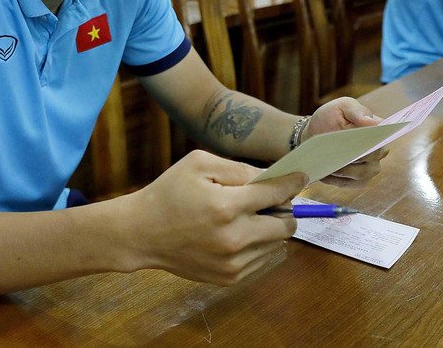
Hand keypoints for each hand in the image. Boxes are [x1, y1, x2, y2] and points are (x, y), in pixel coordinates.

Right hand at [122, 150, 306, 285]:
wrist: (141, 233)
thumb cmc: (169, 193)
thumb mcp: (199, 164)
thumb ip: (238, 169)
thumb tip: (270, 177)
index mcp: (226, 206)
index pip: (276, 194)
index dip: (292, 183)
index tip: (301, 177)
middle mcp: (234, 238)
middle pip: (285, 224)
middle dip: (284, 208)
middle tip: (270, 200)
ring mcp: (232, 262)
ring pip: (276, 243)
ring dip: (270, 227)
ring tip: (246, 216)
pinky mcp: (229, 278)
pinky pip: (260, 259)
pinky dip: (256, 244)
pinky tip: (235, 233)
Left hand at [305, 97, 387, 187]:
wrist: (315, 131)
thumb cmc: (332, 117)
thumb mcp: (342, 106)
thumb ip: (358, 111)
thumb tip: (374, 123)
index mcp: (378, 130)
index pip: (383, 138)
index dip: (373, 141)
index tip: (359, 143)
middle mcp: (378, 150)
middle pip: (373, 158)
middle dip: (355, 156)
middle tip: (336, 153)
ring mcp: (369, 166)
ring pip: (363, 174)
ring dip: (344, 170)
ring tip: (328, 164)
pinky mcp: (358, 179)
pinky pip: (352, 184)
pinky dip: (338, 180)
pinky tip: (325, 174)